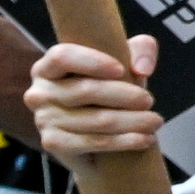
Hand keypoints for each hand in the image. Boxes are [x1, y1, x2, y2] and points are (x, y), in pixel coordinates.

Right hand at [28, 34, 163, 166]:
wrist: (99, 130)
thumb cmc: (112, 85)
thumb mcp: (128, 57)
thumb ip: (141, 49)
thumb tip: (142, 69)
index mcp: (48, 66)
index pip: (62, 57)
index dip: (91, 62)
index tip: (121, 69)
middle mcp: (39, 92)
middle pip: (85, 91)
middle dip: (124, 96)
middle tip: (149, 100)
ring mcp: (43, 120)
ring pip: (95, 120)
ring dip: (132, 122)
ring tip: (155, 121)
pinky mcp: (52, 144)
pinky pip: (93, 142)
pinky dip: (124, 141)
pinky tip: (145, 139)